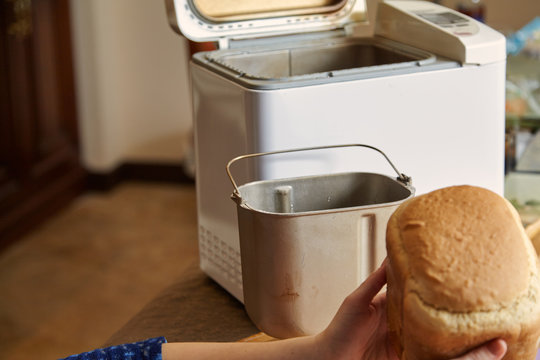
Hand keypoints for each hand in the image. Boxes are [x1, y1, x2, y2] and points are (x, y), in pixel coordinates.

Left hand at [314, 260, 507, 359]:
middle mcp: (402, 322)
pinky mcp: (407, 357)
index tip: (453, 273)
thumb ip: (375, 282)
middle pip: (430, 315)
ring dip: (453, 333)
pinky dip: (443, 352)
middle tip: (478, 303)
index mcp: (391, 305)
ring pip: (434, 336)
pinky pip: (429, 354)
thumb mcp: (358, 300)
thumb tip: (389, 258)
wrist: (330, 357)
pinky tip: (461, 347)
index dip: (433, 285)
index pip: (417, 292)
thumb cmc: (340, 328)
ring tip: (480, 326)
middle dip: (451, 311)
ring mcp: (406, 341)